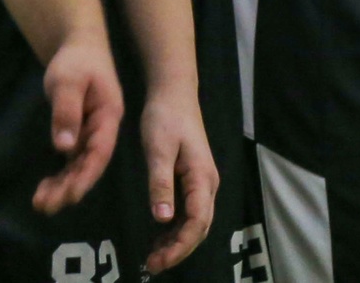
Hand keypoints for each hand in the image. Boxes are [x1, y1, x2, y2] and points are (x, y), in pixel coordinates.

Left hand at [32, 35, 122, 213]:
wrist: (78, 48)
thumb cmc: (76, 62)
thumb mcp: (67, 82)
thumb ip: (66, 112)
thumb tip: (63, 148)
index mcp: (108, 116)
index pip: (100, 151)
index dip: (86, 175)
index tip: (70, 195)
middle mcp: (103, 129)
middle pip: (90, 164)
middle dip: (70, 188)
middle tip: (46, 206)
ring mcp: (91, 132)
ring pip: (79, 166)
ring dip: (63, 186)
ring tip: (40, 204)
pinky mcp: (78, 133)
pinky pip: (71, 160)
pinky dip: (59, 175)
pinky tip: (44, 189)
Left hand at [139, 88, 219, 272]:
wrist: (173, 94)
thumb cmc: (165, 119)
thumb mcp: (158, 150)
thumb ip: (161, 184)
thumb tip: (163, 218)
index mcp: (202, 176)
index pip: (198, 221)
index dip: (180, 245)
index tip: (158, 261)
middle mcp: (208, 183)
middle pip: (201, 226)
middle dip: (179, 249)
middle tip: (151, 265)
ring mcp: (202, 181)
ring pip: (197, 221)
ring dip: (178, 241)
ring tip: (153, 256)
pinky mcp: (193, 179)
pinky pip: (190, 212)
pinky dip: (177, 229)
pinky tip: (160, 236)